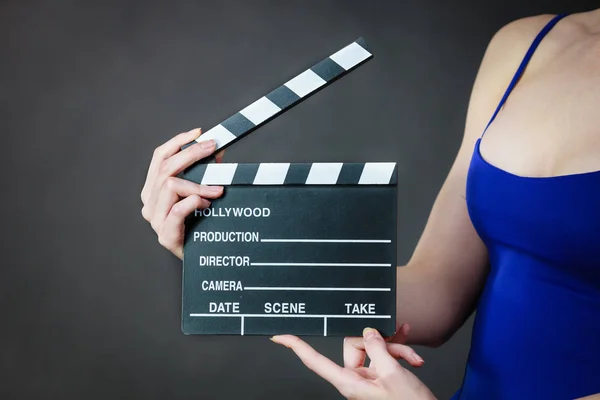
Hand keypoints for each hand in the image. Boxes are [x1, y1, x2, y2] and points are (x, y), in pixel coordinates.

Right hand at [141, 128, 224, 258]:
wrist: (202, 259)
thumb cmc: (201, 224)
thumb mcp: (202, 192)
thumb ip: (206, 171)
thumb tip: (219, 149)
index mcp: (153, 189)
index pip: (159, 157)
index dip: (178, 142)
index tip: (199, 133)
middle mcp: (149, 202)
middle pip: (165, 168)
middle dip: (191, 154)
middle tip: (213, 148)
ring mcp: (154, 219)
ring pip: (170, 186)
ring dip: (198, 183)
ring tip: (217, 189)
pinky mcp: (165, 235)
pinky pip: (177, 210)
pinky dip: (194, 201)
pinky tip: (207, 203)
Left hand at [271, 325, 435, 399]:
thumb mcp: (393, 373)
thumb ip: (377, 348)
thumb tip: (369, 331)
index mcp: (349, 383)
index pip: (315, 361)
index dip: (296, 347)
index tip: (280, 336)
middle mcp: (356, 379)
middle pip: (354, 345)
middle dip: (378, 342)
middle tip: (396, 347)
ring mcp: (369, 378)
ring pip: (373, 348)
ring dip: (395, 349)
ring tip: (411, 358)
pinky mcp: (382, 376)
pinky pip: (384, 355)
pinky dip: (399, 351)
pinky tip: (413, 355)